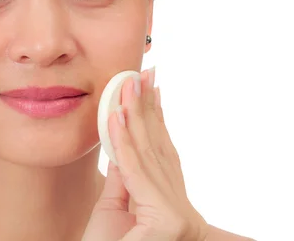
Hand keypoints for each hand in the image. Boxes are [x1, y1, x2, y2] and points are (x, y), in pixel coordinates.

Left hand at [82, 67, 208, 240]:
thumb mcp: (116, 206)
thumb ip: (123, 177)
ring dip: (135, 114)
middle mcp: (178, 204)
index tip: (150, 87)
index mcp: (168, 199)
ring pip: (147, 153)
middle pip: (159, 146)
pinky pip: (134, 171)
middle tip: (143, 72)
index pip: (161, 150)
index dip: (156, 117)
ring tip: (128, 84)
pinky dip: (122, 142)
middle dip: (149, 108)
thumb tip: (122, 142)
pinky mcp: (165, 221)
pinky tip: (116, 115)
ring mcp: (175, 214)